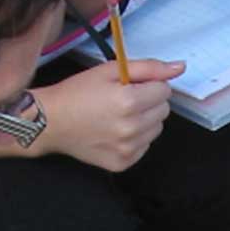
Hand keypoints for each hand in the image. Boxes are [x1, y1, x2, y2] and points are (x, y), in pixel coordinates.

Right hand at [26, 59, 182, 170]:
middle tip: (122, 100)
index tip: (130, 86)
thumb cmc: (77, 92)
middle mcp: (131, 128)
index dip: (149, 84)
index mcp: (129, 101)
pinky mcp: (123, 163)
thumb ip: (148, 68)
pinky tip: (114, 131)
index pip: (164, 90)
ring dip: (144, 120)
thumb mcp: (110, 71)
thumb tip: (180, 67)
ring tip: (118, 116)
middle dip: (149, 102)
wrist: (50, 122)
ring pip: (156, 129)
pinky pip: (144, 146)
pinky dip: (135, 138)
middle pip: (164, 110)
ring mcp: (128, 148)